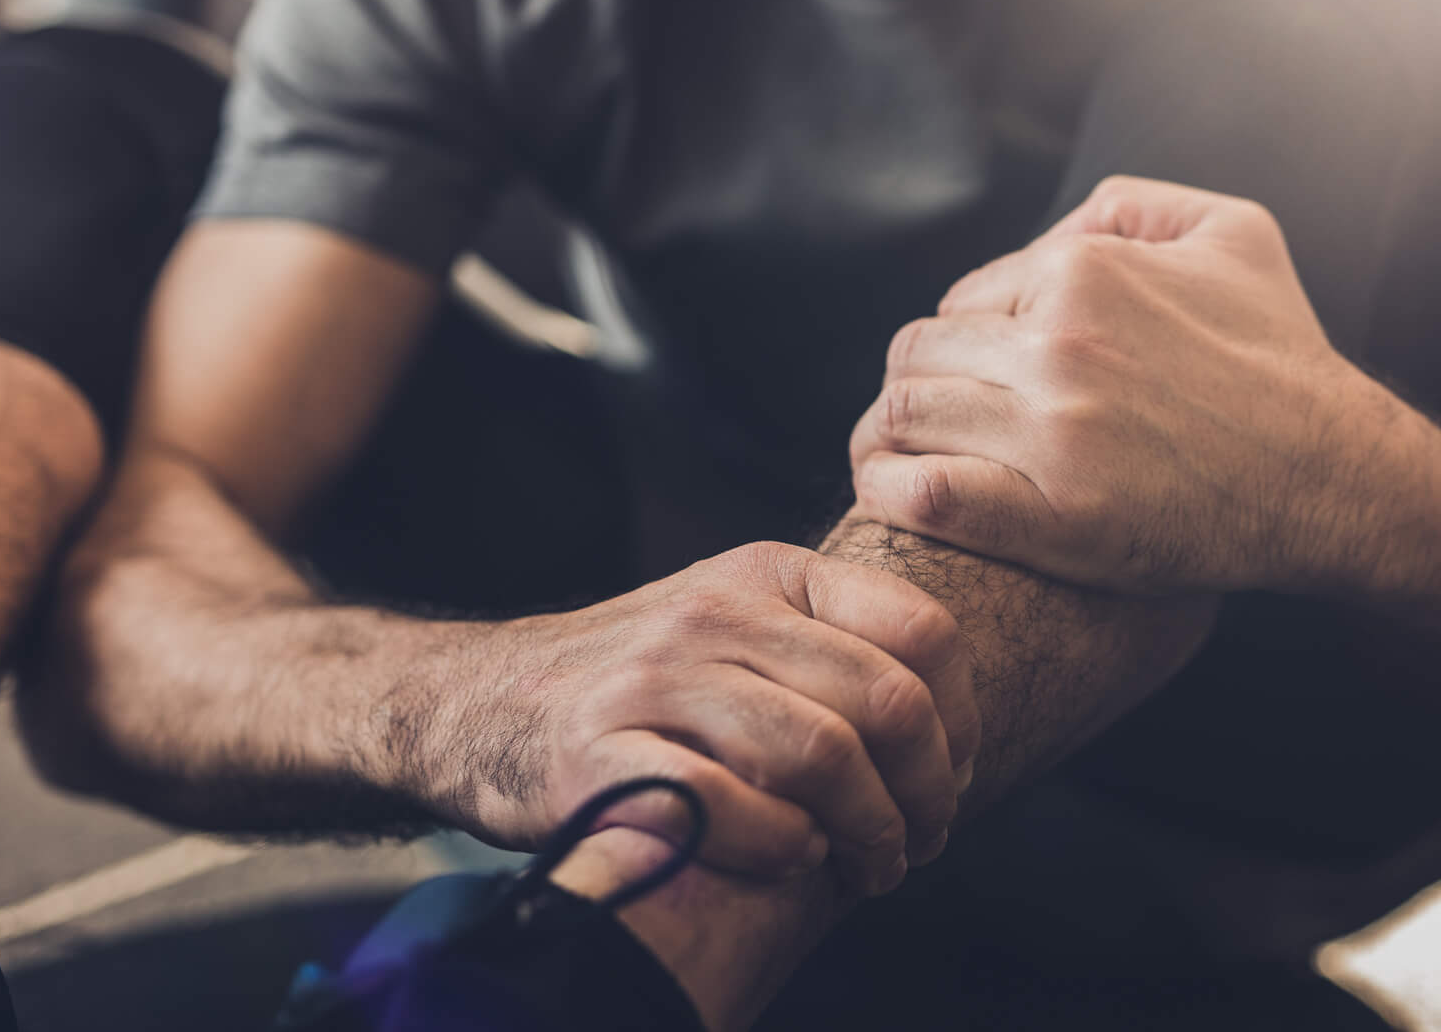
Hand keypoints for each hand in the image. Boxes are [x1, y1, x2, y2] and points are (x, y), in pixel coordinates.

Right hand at [443, 541, 978, 896]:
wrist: (478, 704)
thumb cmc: (640, 684)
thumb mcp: (735, 625)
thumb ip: (830, 648)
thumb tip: (951, 728)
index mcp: (769, 574)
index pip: (922, 630)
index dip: (962, 718)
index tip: (958, 775)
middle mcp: (717, 614)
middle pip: (885, 701)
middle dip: (928, 790)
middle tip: (923, 841)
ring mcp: (656, 680)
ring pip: (822, 753)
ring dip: (870, 831)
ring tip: (873, 865)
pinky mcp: (601, 754)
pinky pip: (728, 804)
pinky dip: (782, 846)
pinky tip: (793, 859)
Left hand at [849, 176, 1376, 593]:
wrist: (1335, 476)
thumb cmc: (1285, 356)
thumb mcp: (1233, 233)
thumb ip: (1133, 203)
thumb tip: (1057, 228)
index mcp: (1084, 269)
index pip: (963, 299)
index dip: (963, 340)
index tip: (978, 379)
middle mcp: (1059, 342)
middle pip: (917, 356)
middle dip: (915, 385)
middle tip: (929, 421)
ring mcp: (1054, 432)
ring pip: (906, 417)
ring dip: (888, 438)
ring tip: (894, 459)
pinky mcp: (1056, 518)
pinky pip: (926, 495)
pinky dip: (891, 491)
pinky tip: (892, 495)